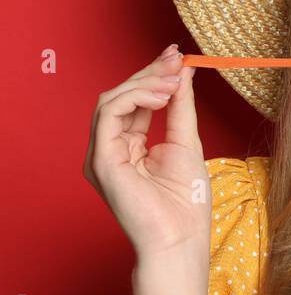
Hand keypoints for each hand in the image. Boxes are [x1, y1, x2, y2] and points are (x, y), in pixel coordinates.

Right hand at [84, 44, 210, 262]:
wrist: (180, 238)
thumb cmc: (185, 202)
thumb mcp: (186, 142)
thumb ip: (180, 107)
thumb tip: (182, 71)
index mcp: (129, 146)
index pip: (135, 101)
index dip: (154, 76)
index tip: (177, 56)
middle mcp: (110, 148)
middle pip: (121, 97)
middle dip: (149, 73)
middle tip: (176, 57)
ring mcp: (101, 154)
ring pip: (110, 100)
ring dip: (144, 83)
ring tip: (173, 79)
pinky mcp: (100, 160)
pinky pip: (107, 114)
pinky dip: (134, 98)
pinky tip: (161, 96)